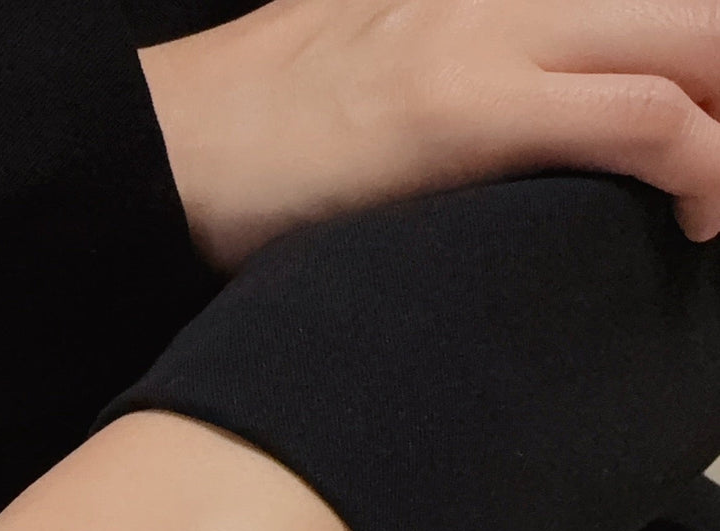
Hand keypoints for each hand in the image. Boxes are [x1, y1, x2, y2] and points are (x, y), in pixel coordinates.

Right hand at [140, 0, 719, 268]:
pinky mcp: (461, 109)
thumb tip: (500, 120)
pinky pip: (638, 117)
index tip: (707, 126)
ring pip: (695, 41)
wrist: (163, 150)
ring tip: (717, 200)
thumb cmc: (251, 133)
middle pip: (693, 12)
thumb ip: (448, 68)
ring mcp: (483, 38)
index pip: (638, 6)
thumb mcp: (363, 62)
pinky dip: (698, 164)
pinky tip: (691, 213)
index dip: (697, 63)